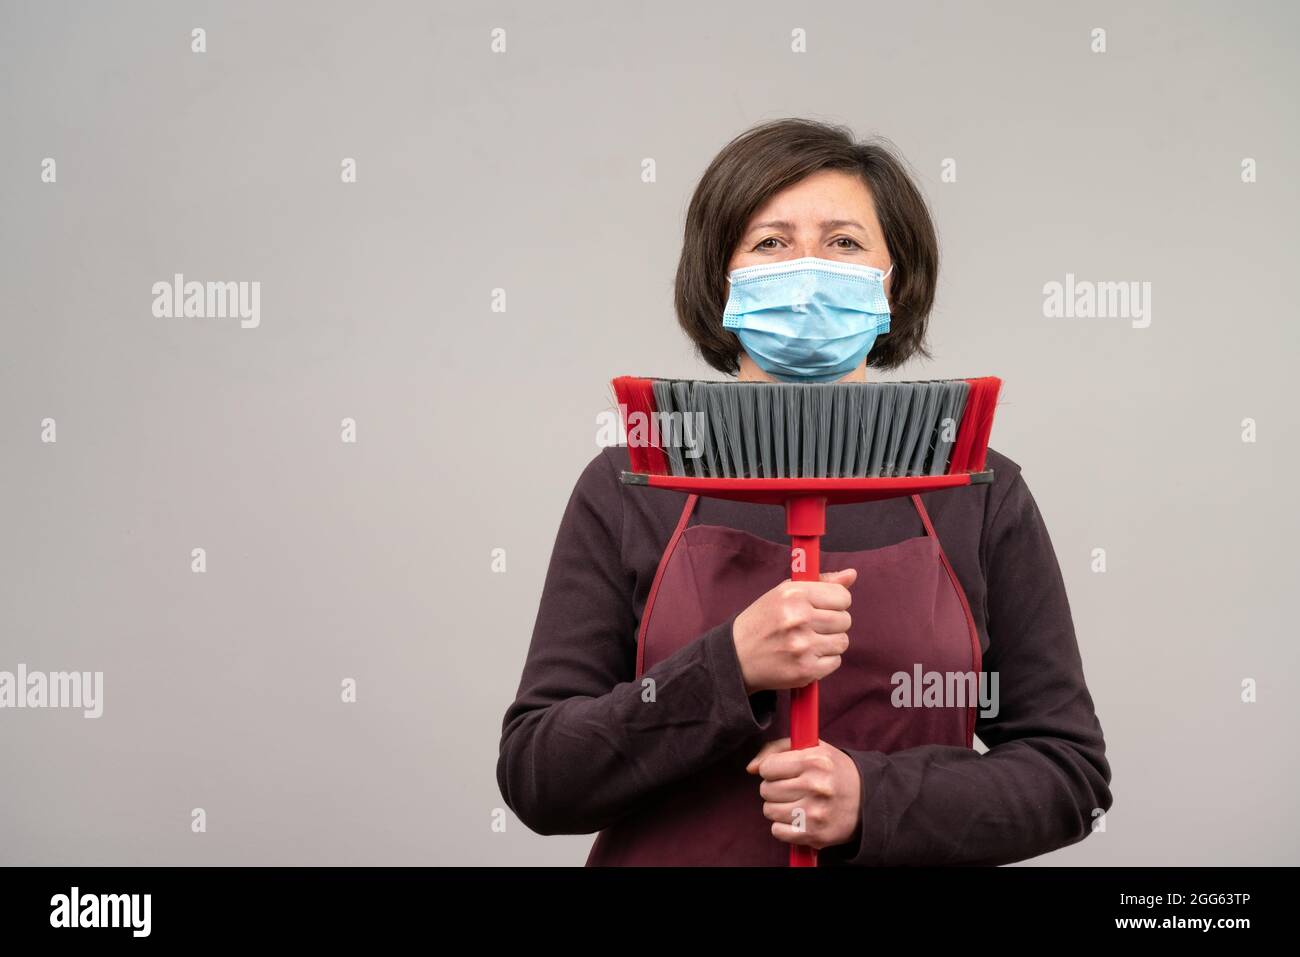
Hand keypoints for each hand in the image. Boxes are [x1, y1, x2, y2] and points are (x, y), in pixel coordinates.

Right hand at [732, 567, 856, 694]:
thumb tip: (851, 575)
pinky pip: (835, 662)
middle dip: (833, 623)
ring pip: (842, 642)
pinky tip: (806, 656)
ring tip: (808, 641)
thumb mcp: (784, 593)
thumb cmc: (762, 621)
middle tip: (813, 626)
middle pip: (845, 620)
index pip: (842, 597)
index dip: (835, 603)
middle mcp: (799, 618)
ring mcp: (802, 646)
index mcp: (794, 595)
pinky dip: (824, 661)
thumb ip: (820, 583)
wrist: (736, 655)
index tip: (823, 607)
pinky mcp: (805, 670)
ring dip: (829, 643)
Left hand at [746, 737, 861, 849]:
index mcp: (814, 760)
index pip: (767, 768)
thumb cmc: (833, 770)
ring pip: (769, 811)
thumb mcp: (811, 748)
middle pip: (766, 790)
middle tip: (793, 788)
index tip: (784, 772)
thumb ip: (775, 750)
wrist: (868, 799)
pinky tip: (799, 818)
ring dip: (778, 808)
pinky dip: (784, 826)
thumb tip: (751, 768)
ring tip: (797, 802)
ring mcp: (815, 812)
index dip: (772, 770)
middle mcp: (815, 786)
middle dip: (775, 788)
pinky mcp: (815, 834)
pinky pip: (777, 831)